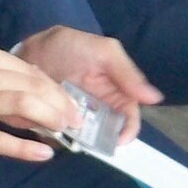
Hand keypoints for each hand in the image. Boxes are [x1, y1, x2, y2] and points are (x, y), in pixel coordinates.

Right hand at [0, 38, 85, 161]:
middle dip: (60, 103)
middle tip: (76, 120)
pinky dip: (26, 148)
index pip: (29, 69)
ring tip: (66, 131)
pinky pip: (0, 140)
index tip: (70, 103)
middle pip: (31, 84)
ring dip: (51, 119)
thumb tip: (39, 96)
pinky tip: (44, 153)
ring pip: (22, 104)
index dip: (55, 88)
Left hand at [15, 26, 161, 141]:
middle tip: (90, 139)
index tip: (118, 140)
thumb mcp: (103, 52)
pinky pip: (60, 137)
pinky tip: (52, 130)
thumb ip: (127, 73)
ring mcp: (75, 117)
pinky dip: (58, 136)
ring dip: (79, 140)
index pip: (128, 120)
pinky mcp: (53, 121)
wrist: (31, 47)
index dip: (127, 132)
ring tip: (68, 132)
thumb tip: (155, 98)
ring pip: (84, 139)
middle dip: (101, 139)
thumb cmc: (70, 47)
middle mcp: (98, 110)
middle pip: (107, 134)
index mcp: (115, 94)